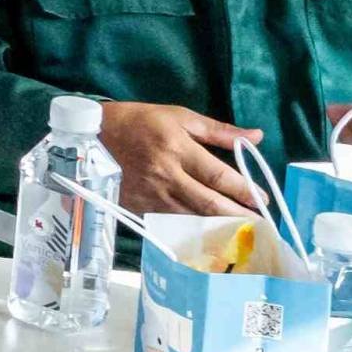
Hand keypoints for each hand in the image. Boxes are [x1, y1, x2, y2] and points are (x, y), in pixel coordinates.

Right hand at [101, 97, 269, 220]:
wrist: (88, 136)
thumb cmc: (137, 121)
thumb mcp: (179, 116)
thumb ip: (219, 130)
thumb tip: (257, 136)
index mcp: (177, 148)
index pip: (219, 176)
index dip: (244, 191)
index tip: (263, 200)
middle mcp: (166, 175)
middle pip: (209, 202)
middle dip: (238, 215)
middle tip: (261, 225)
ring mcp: (151, 194)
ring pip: (192, 217)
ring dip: (219, 226)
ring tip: (242, 232)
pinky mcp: (138, 206)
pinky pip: (171, 221)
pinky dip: (192, 230)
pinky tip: (208, 235)